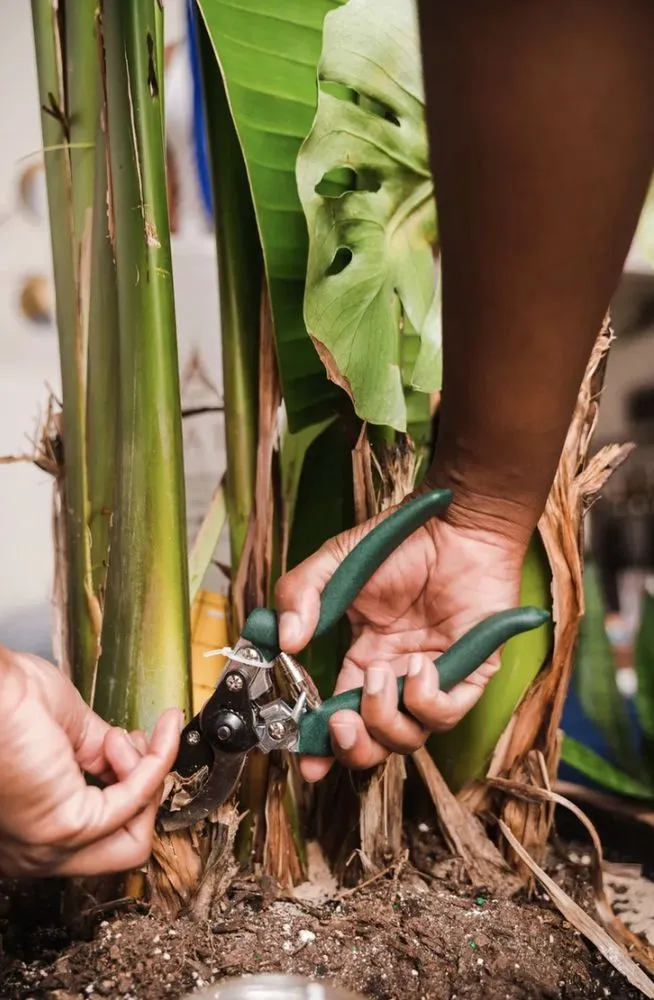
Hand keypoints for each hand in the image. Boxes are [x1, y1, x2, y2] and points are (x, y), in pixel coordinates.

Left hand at [0, 647, 180, 877]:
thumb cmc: (8, 704)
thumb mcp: (70, 732)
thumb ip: (100, 755)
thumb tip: (132, 760)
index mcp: (30, 831)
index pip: (103, 833)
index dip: (129, 786)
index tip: (133, 744)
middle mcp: (37, 851)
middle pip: (124, 848)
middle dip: (145, 792)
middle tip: (139, 746)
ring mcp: (50, 847)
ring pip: (134, 841)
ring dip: (148, 778)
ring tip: (126, 738)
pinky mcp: (67, 828)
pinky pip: (134, 802)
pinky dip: (155, 765)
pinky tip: (156, 734)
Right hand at [276, 496, 526, 781]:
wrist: (455, 523)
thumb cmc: (401, 542)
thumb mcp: (334, 563)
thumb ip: (300, 595)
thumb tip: (284, 641)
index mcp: (364, 660)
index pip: (340, 718)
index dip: (322, 746)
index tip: (305, 761)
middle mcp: (398, 677)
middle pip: (375, 744)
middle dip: (352, 748)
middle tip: (338, 725)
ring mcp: (435, 678)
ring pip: (409, 738)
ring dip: (383, 718)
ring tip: (376, 675)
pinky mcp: (472, 673)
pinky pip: (448, 714)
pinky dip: (426, 699)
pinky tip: (418, 665)